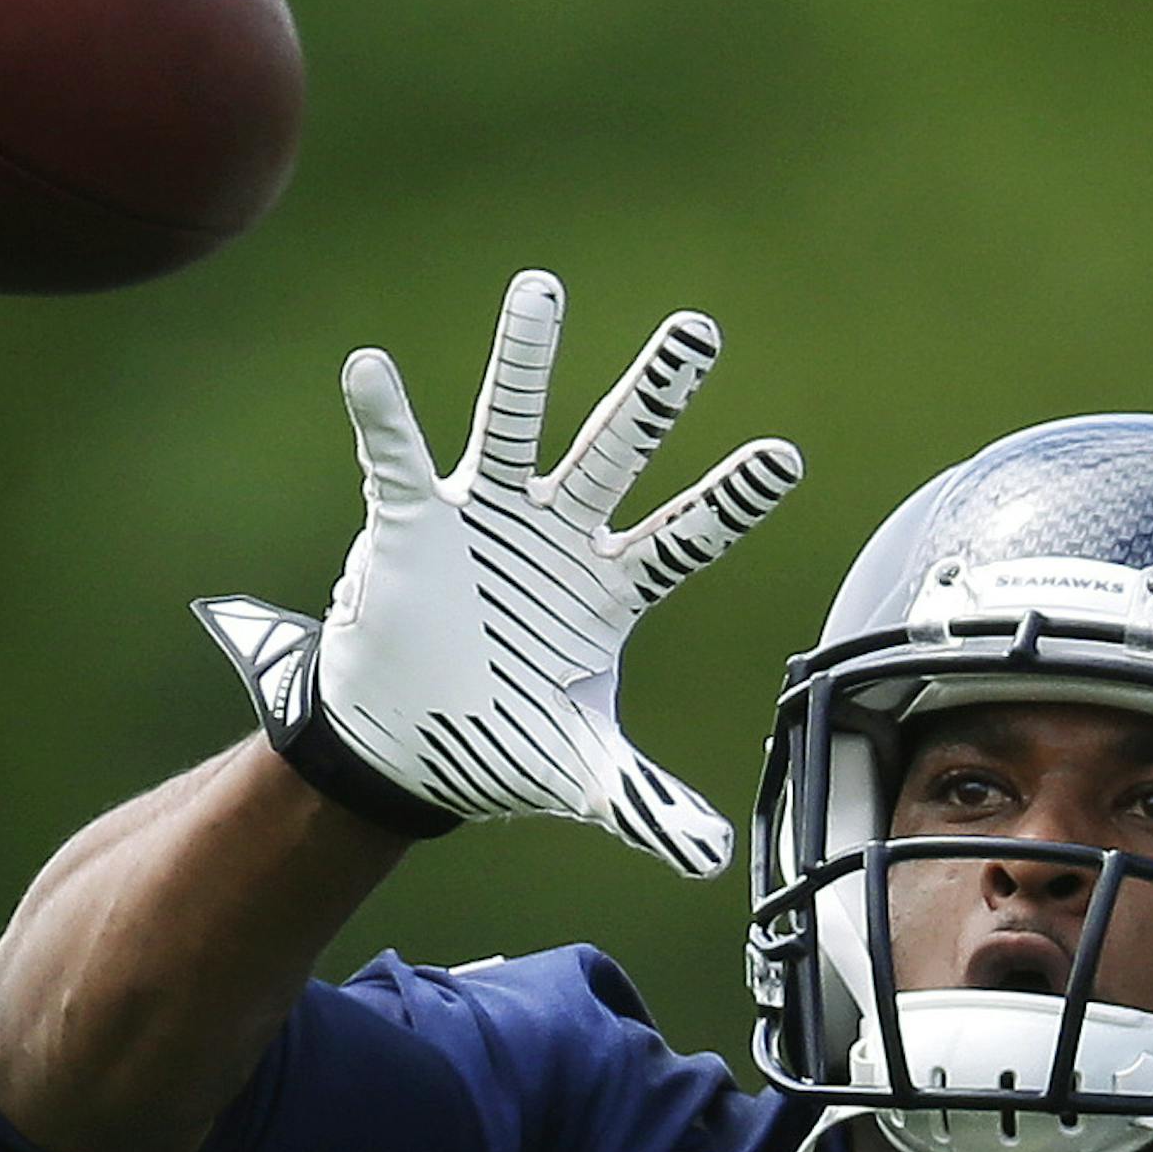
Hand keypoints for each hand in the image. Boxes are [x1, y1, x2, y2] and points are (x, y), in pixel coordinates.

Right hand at [196, 270, 801, 874]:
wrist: (405, 746)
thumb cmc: (502, 741)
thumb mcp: (579, 778)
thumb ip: (645, 806)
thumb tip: (713, 860)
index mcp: (610, 588)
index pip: (686, 535)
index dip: (730, 499)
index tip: (783, 456)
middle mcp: (557, 536)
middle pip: (618, 451)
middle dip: (655, 394)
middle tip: (698, 328)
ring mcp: (485, 520)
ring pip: (514, 424)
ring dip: (526, 361)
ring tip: (541, 291)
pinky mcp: (411, 524)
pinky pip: (397, 461)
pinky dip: (384, 420)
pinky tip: (370, 370)